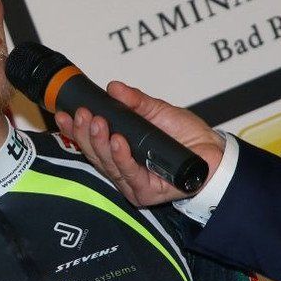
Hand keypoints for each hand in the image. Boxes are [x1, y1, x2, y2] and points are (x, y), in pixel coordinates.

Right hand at [54, 81, 224, 205]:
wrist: (215, 153)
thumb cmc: (188, 137)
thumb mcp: (157, 111)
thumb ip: (135, 102)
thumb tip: (113, 88)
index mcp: (119, 152)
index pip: (90, 142)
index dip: (74, 129)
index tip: (64, 113)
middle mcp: (122, 169)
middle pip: (94, 154)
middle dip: (84, 133)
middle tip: (82, 114)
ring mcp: (132, 183)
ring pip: (107, 165)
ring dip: (99, 143)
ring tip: (97, 123)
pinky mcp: (146, 193)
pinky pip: (129, 176)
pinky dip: (121, 158)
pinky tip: (118, 143)